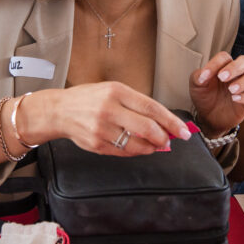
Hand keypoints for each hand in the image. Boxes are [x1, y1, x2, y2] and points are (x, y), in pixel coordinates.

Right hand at [25, 82, 189, 155]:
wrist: (59, 111)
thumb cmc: (88, 99)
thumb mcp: (113, 90)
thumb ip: (137, 104)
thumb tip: (162, 121)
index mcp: (116, 92)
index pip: (152, 108)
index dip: (171, 121)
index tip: (183, 130)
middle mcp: (109, 110)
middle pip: (148, 128)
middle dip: (164, 137)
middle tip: (171, 139)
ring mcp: (102, 129)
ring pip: (138, 144)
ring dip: (152, 147)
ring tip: (155, 144)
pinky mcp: (97, 144)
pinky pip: (125, 152)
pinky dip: (137, 151)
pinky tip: (140, 147)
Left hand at [190, 52, 243, 133]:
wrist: (207, 117)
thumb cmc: (204, 96)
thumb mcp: (196, 85)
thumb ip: (199, 76)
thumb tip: (204, 74)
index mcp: (224, 66)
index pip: (224, 57)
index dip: (215, 63)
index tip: (205, 75)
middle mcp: (237, 74)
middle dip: (235, 67)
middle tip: (222, 77)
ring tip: (231, 89)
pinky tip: (235, 99)